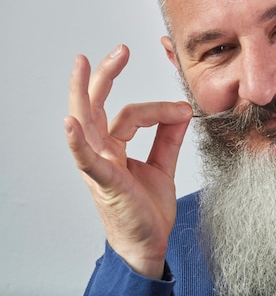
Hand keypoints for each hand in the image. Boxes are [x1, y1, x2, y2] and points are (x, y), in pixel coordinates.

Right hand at [64, 45, 191, 277]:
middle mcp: (102, 152)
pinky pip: (86, 159)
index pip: (132, 114)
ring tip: (83, 65)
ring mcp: (99, 166)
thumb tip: (181, 111)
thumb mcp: (162, 166)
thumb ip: (168, 139)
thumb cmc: (146, 209)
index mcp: (115, 147)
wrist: (148, 244)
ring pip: (86, 123)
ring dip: (85, 92)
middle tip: (120, 51)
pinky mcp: (104, 183)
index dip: (160, 108)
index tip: (184, 110)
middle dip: (105, 76)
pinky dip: (78, 141)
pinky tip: (71, 123)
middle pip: (97, 107)